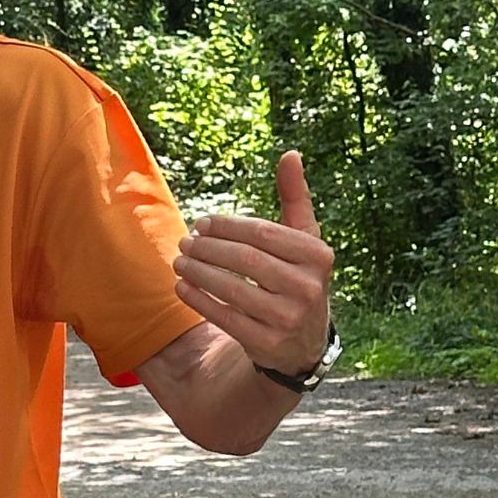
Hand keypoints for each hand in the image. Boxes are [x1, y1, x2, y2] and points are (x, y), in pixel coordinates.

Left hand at [172, 151, 334, 378]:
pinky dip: (199, 299)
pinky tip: (182, 286)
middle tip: (184, 241)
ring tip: (179, 260)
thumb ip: (295, 198)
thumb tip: (290, 154)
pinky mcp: (267, 343)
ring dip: (198, 272)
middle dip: (208, 248)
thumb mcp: (304, 239)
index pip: (263, 233)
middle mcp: (308, 287)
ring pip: (232, 288)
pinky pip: (224, 317)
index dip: (227, 226)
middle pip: (245, 260)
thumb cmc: (297, 276)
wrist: (304, 342)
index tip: (201, 223)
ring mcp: (288, 318)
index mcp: (318, 256)